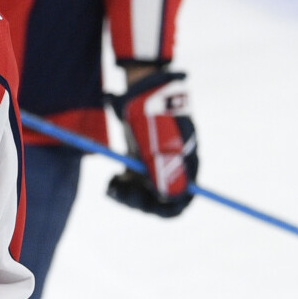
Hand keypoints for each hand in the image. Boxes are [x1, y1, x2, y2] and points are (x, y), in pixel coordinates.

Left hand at [107, 70, 197, 217]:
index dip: (169, 208)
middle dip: (141, 202)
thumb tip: (171, 200)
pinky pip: (130, 184)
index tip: (151, 207)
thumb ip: (167, 171)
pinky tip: (111, 182)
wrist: (141, 90)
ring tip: (112, 187)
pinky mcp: (137, 161)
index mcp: (185, 163)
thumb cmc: (154, 114)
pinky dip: (120, 186)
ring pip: (142, 194)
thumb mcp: (160, 142)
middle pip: (160, 200)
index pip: (183, 198)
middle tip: (123, 194)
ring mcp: (153, 165)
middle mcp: (171, 167)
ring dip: (127, 196)